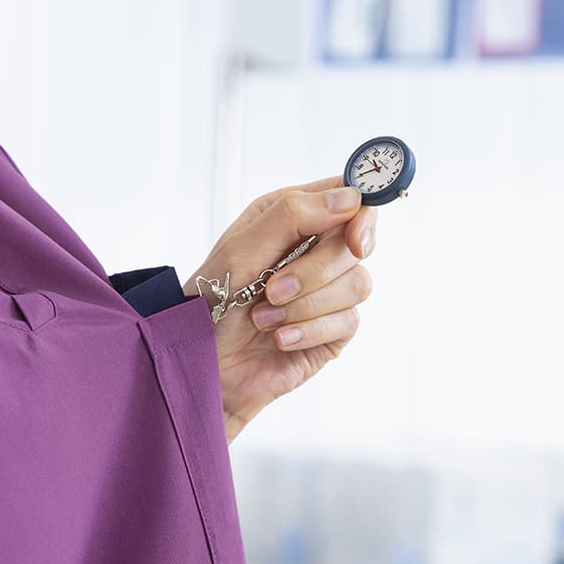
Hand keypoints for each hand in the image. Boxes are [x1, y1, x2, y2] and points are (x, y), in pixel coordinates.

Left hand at [185, 175, 377, 442]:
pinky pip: (347, 321)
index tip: (353, 239)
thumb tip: (350, 198)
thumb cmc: (210, 303)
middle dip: (314, 272)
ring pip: (358, 284)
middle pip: (355, 246)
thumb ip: (293, 214)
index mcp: (292, 219)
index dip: (361, 215)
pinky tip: (278, 339)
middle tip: (272, 291)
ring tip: (264, 319)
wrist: (202, 366)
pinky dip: (308, 331)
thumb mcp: (241, 250)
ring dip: (306, 305)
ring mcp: (327, 292)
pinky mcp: (332, 330)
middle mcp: (313, 251)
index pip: (348, 199)